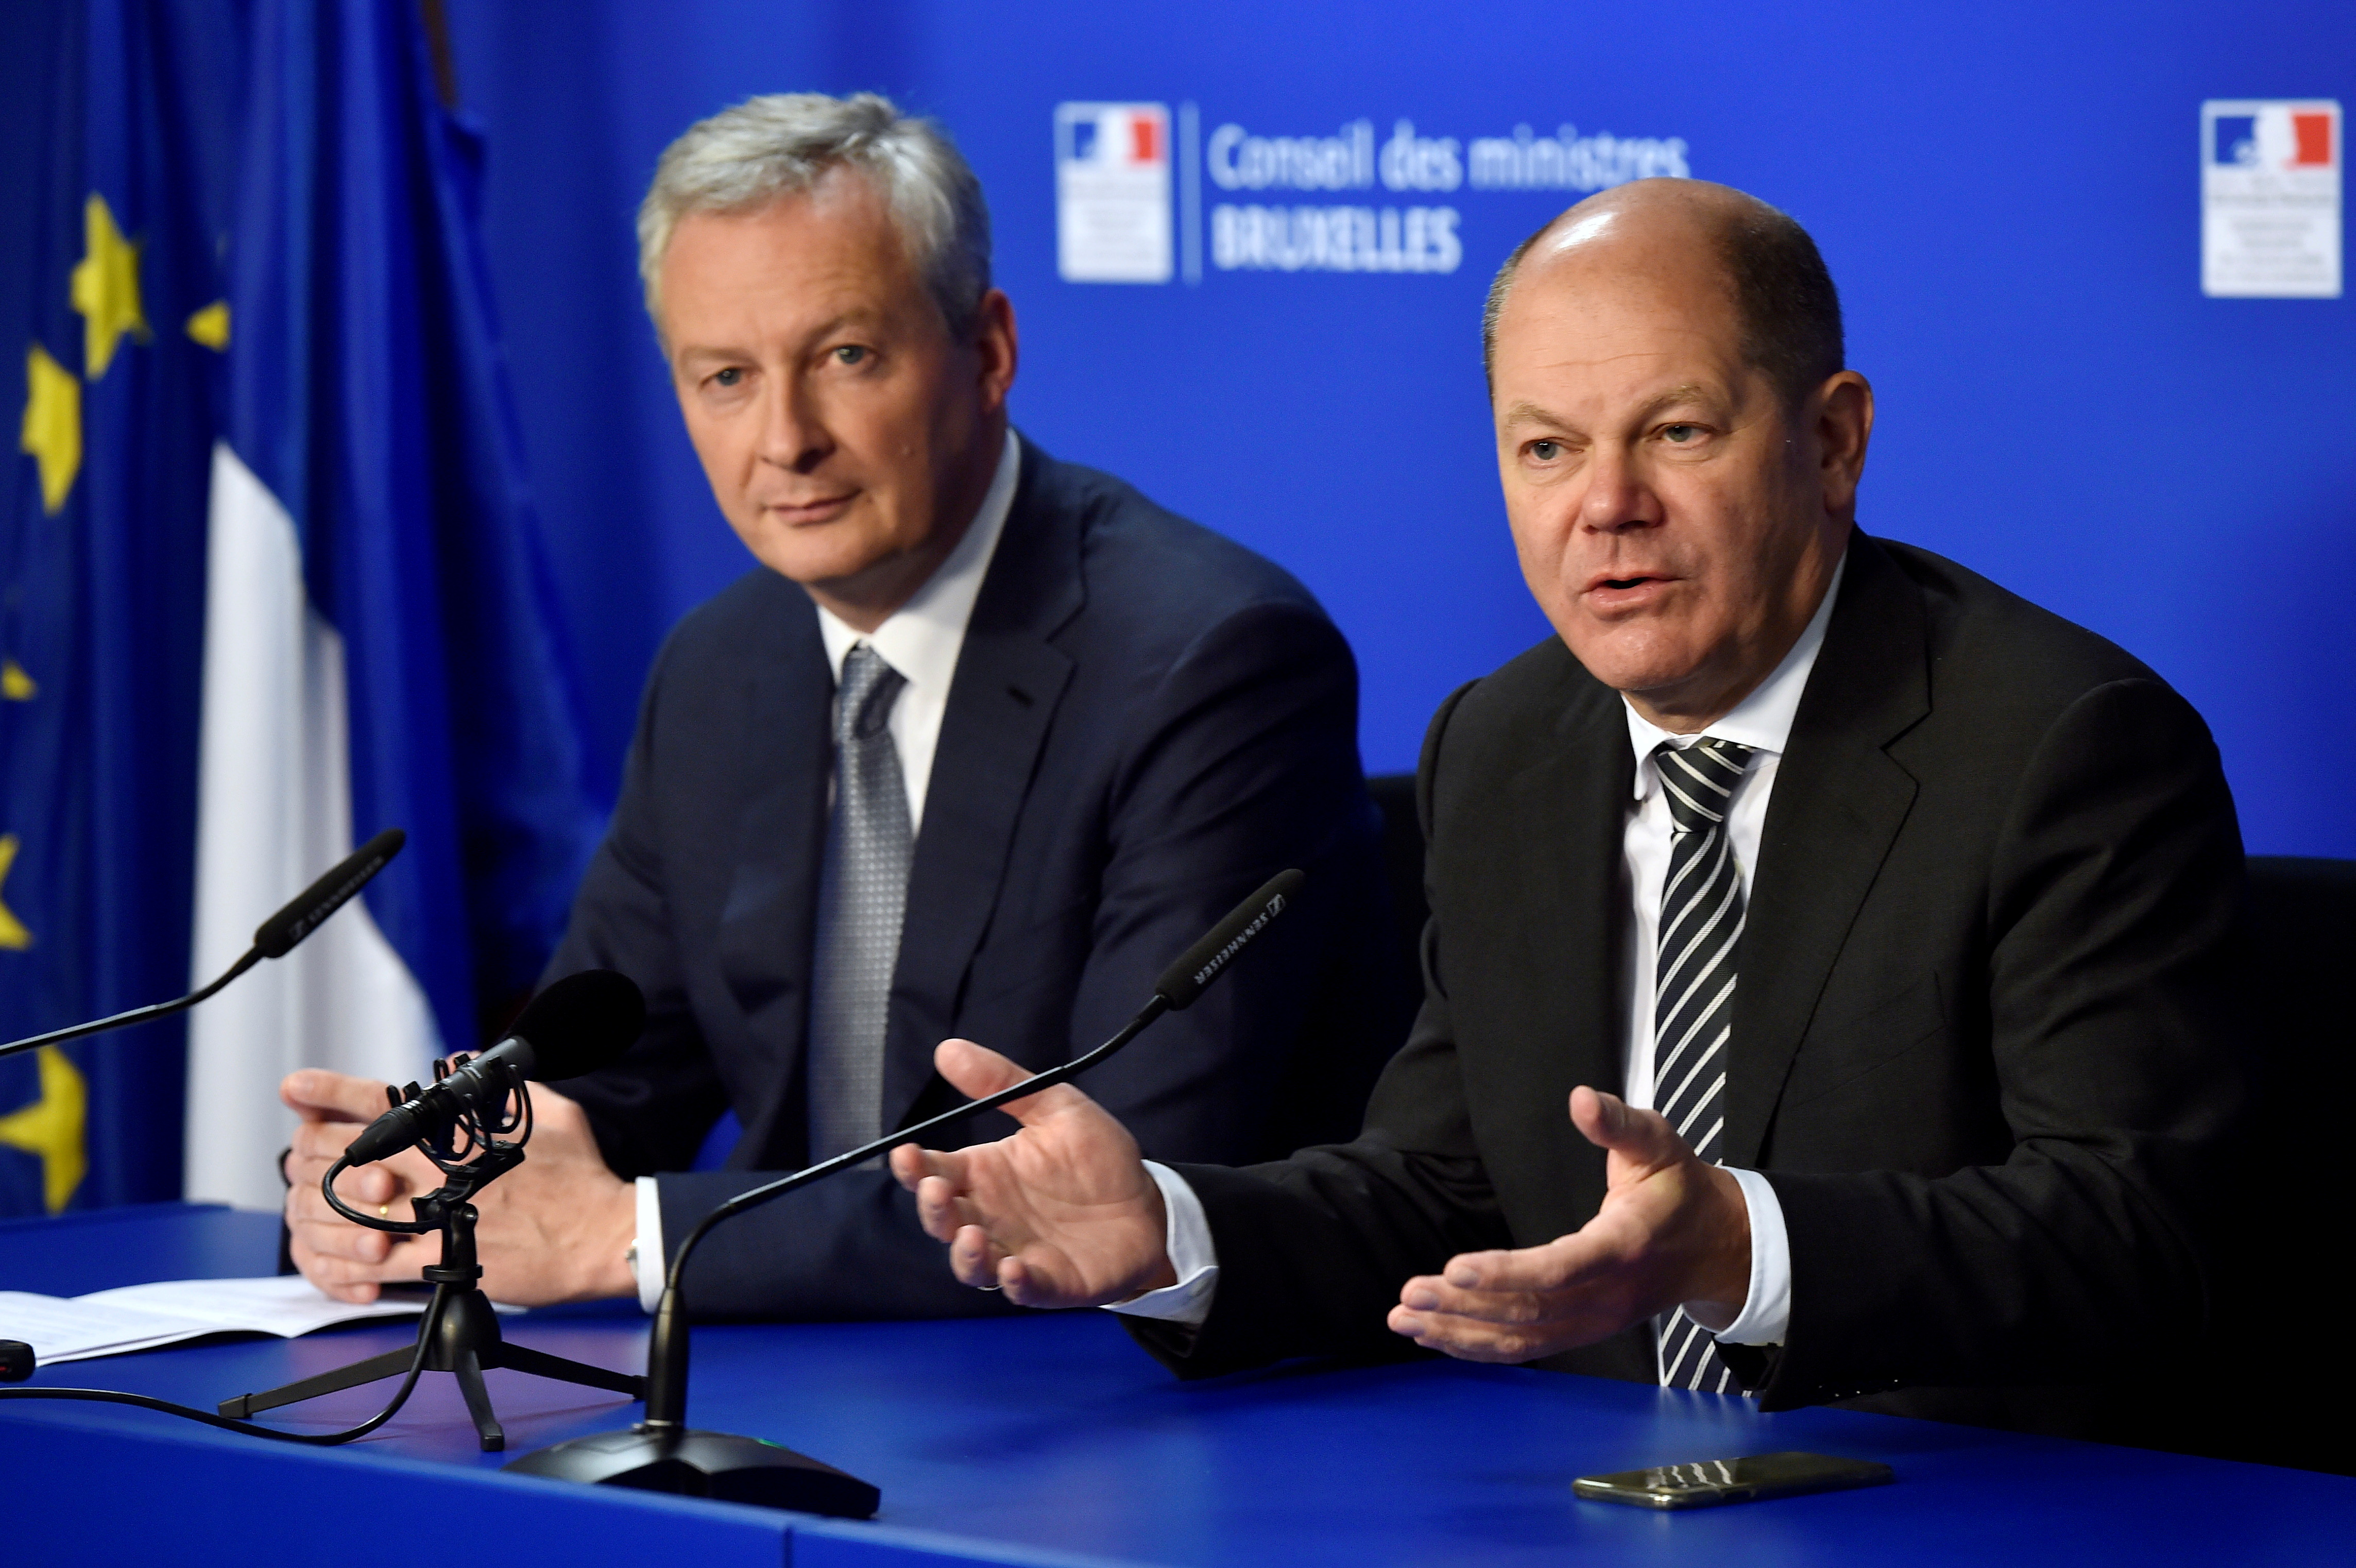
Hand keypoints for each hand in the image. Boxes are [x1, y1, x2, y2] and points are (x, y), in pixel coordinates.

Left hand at [280, 1068, 638, 1306]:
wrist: (603, 1234)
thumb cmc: (580, 1174)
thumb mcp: (547, 1110)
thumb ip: (499, 1083)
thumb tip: (465, 1061)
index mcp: (458, 1128)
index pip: (375, 1099)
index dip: (325, 1091)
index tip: (295, 1089)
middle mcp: (439, 1167)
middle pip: (342, 1154)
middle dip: (309, 1154)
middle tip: (300, 1158)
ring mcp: (437, 1215)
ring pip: (346, 1210)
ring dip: (315, 1211)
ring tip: (306, 1210)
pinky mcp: (442, 1260)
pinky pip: (370, 1265)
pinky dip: (344, 1262)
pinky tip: (337, 1258)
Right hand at [888, 1039, 1176, 1308]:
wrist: (1149, 1203)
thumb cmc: (1097, 1158)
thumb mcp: (1056, 1106)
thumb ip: (1003, 1083)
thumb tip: (948, 1049)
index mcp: (985, 1174)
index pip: (935, 1171)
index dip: (914, 1167)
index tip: (905, 1153)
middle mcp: (991, 1217)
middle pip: (944, 1219)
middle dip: (933, 1208)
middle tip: (937, 1190)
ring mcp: (1016, 1252)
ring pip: (972, 1264)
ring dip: (965, 1254)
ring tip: (970, 1236)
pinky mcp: (1050, 1282)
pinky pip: (1024, 1289)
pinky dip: (1013, 1283)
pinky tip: (1013, 1269)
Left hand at [1387, 1086, 1750, 1363]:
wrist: (1715, 1247)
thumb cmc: (1679, 1189)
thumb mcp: (1659, 1144)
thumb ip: (1618, 1124)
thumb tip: (1581, 1099)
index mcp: (1624, 1248)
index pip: (1561, 1269)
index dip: (1507, 1273)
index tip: (1455, 1268)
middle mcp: (1606, 1296)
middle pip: (1528, 1311)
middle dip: (1463, 1306)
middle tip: (1410, 1294)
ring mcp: (1594, 1322)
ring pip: (1521, 1339)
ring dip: (1459, 1333)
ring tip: (1405, 1320)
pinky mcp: (1581, 1331)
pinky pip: (1526, 1348)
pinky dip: (1478, 1346)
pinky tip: (1436, 1336)